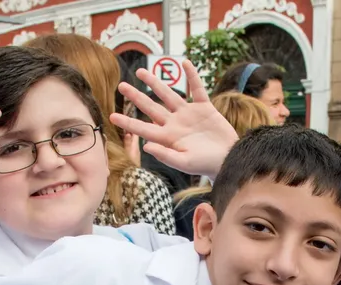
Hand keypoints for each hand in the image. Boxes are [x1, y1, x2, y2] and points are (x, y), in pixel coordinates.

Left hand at [109, 60, 237, 181]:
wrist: (228, 159)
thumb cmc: (205, 165)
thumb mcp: (184, 163)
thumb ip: (165, 155)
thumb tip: (146, 146)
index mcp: (167, 137)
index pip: (143, 128)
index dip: (128, 122)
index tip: (112, 116)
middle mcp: (175, 123)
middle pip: (151, 107)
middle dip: (136, 97)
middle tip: (121, 86)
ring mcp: (188, 114)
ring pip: (169, 95)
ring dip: (156, 83)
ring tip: (142, 71)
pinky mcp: (204, 108)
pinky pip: (197, 89)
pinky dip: (192, 77)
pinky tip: (185, 63)